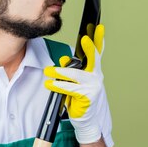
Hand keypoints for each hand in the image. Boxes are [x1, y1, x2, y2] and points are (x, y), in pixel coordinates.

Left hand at [44, 24, 106, 143]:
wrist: (85, 119)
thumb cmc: (79, 98)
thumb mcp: (74, 81)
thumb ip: (70, 69)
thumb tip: (64, 59)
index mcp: (93, 70)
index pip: (97, 52)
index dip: (98, 39)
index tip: (99, 27)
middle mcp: (96, 76)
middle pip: (93, 59)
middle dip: (89, 48)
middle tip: (85, 39)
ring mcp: (93, 86)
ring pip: (75, 75)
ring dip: (60, 73)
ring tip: (48, 71)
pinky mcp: (87, 96)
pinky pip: (70, 89)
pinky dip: (58, 86)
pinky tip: (50, 85)